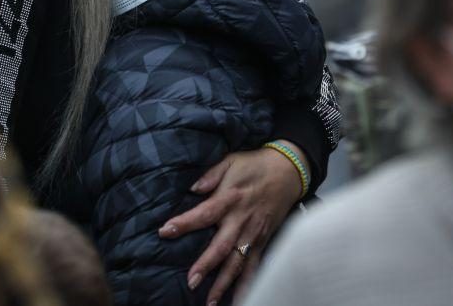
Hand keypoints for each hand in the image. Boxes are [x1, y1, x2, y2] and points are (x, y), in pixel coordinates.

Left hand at [158, 142, 307, 304]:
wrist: (288, 171)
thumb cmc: (255, 165)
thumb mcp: (231, 161)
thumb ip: (211, 175)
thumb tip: (193, 188)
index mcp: (230, 198)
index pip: (204, 213)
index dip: (184, 223)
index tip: (164, 231)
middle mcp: (241, 220)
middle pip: (222, 246)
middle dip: (206, 265)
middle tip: (191, 281)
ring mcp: (253, 233)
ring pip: (238, 263)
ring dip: (224, 283)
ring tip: (211, 301)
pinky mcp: (263, 241)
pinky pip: (255, 267)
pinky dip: (248, 284)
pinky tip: (240, 300)